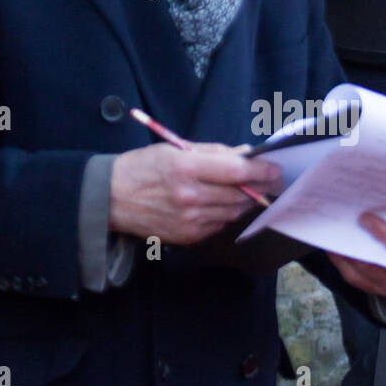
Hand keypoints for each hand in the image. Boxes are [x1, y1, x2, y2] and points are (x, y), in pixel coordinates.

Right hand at [109, 143, 281, 245]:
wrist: (110, 199)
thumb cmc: (142, 168)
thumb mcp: (174, 150)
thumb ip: (213, 153)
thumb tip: (245, 154)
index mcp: (186, 169)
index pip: (237, 171)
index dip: (261, 170)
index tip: (275, 169)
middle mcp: (190, 196)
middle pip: (240, 194)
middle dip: (259, 186)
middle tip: (270, 180)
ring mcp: (189, 220)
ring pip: (233, 211)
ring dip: (245, 201)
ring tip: (249, 191)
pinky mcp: (188, 236)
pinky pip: (219, 224)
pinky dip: (226, 214)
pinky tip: (222, 204)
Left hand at [327, 201, 385, 297]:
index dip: (383, 234)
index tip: (366, 218)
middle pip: (382, 265)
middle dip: (362, 246)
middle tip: (344, 226)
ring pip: (366, 273)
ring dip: (349, 256)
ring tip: (335, 236)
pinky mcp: (381, 290)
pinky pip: (357, 280)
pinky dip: (344, 265)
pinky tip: (335, 249)